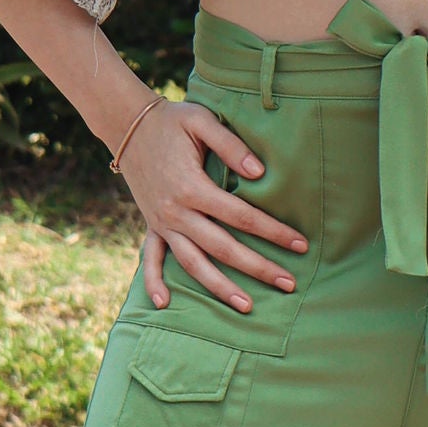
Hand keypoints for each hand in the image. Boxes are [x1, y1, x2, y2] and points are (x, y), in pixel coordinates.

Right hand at [120, 99, 309, 311]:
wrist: (128, 124)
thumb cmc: (172, 121)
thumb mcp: (201, 120)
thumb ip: (231, 145)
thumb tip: (260, 172)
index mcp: (192, 187)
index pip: (242, 217)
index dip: (273, 231)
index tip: (300, 244)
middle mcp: (176, 212)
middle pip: (223, 248)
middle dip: (258, 267)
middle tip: (289, 283)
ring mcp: (161, 222)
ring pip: (193, 264)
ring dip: (220, 288)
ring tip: (248, 306)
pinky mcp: (151, 225)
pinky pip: (150, 258)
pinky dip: (154, 281)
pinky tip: (163, 304)